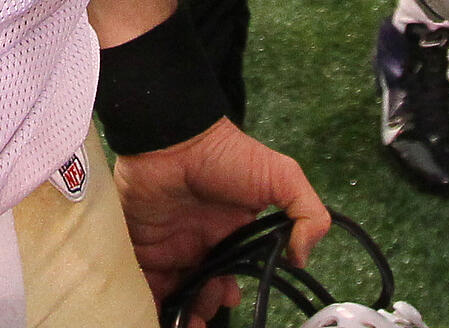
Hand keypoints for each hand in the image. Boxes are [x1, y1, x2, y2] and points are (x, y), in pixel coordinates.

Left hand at [114, 120, 328, 321]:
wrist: (173, 138)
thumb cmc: (228, 156)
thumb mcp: (281, 176)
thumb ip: (306, 212)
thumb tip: (302, 259)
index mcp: (231, 233)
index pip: (232, 275)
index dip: (229, 293)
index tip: (231, 296)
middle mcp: (200, 244)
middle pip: (202, 290)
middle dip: (206, 308)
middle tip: (205, 313)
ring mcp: (168, 247)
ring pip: (175, 294)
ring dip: (182, 313)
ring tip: (187, 321)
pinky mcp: (141, 247)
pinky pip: (145, 286)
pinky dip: (152, 306)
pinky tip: (161, 315)